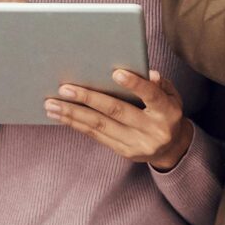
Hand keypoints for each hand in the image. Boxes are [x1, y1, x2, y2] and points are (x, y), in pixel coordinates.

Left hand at [46, 69, 193, 170]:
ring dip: (73, 114)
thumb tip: (149, 74)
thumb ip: (159, 85)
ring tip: (52, 105)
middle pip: (117, 112)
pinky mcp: (123, 152)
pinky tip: (61, 116)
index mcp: (167, 113)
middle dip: (88, 99)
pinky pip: (96, 136)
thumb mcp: (171, 96)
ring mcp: (136, 144)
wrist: (172, 148)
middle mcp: (152, 131)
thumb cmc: (166, 112)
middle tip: (64, 88)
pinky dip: (77, 124)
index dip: (134, 84)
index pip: (151, 96)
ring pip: (100, 126)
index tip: (115, 72)